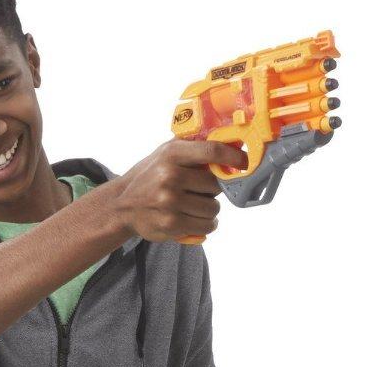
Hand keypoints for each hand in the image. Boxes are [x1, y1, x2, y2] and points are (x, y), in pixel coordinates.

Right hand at [106, 139, 246, 242]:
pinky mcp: (171, 223)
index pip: (212, 151)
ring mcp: (170, 202)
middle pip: (215, 185)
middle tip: (200, 191)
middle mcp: (170, 177)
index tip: (244, 162)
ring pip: (213, 208)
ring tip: (194, 206)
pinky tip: (194, 219)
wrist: (122, 205)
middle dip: (213, 190)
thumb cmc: (150, 176)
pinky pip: (206, 226)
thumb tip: (229, 140)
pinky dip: (205, 224)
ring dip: (209, 209)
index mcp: (172, 154)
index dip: (233, 156)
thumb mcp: (165, 153)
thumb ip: (192, 147)